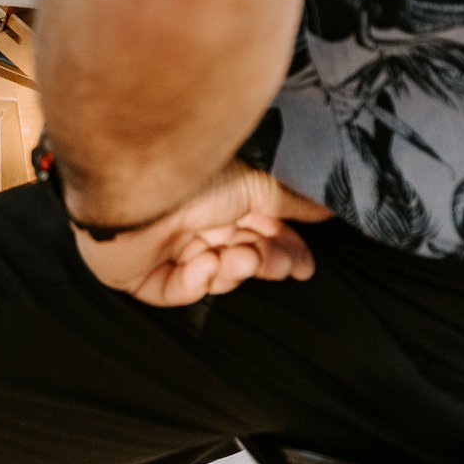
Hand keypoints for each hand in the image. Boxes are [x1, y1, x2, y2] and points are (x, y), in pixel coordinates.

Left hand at [71, 160, 330, 306]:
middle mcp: (193, 219)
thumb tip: (326, 206)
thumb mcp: (254, 184)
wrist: (138, 182)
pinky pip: (176, 290)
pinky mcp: (138, 273)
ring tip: (234, 254)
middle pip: (240, 255)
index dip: (284, 251)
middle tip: (275, 263)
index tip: (305, 266)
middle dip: (263, 262)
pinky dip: (193, 281)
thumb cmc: (194, 173)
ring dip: (231, 267)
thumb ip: (289, 200)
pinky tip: (198, 261)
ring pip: (214, 275)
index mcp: (219, 197)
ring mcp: (164, 246)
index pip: (257, 231)